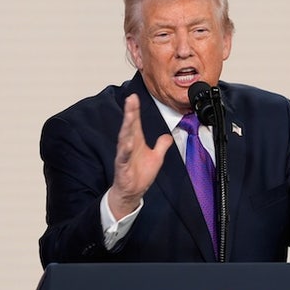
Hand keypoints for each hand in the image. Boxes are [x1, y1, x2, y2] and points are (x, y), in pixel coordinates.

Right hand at [107, 94, 171, 218]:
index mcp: (135, 141)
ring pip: (124, 139)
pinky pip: (123, 157)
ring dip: (127, 127)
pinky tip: (128, 143)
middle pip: (129, 126)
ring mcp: (124, 156)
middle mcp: (128, 146)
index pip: (135, 123)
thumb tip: (167, 136)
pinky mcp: (122, 167)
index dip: (134, 110)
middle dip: (130, 113)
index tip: (134, 97)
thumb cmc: (140, 174)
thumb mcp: (156, 157)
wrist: (131, 192)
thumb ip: (161, 145)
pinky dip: (125, 150)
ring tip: (130, 116)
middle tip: (131, 100)